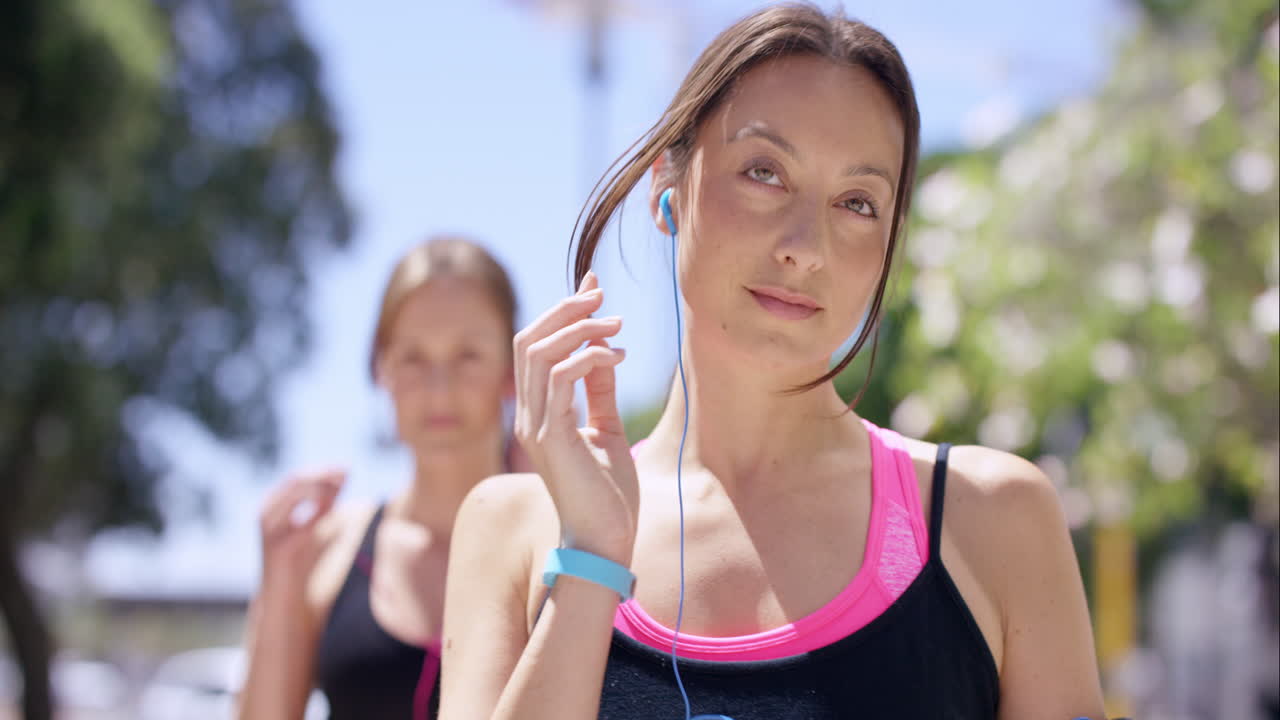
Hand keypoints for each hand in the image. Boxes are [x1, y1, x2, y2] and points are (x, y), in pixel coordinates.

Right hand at [257, 468, 344, 588]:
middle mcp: (266, 512)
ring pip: (295, 493)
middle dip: (324, 474)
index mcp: (273, 505)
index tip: (346, 468)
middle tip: (347, 473)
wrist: (284, 594)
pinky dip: (320, 509)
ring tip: (342, 486)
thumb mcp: (315, 523)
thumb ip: (325, 501)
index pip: (298, 478)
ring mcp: (270, 529)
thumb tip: (343, 474)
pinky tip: (334, 507)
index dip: (323, 471)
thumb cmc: (300, 558)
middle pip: (296, 480)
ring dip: (322, 487)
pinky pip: (303, 521)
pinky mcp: (281, 546)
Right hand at [513, 271, 637, 564]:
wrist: (605, 543)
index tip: (593, 289)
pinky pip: (561, 378)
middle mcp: (527, 416)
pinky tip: (618, 357)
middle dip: (564, 309)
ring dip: (579, 329)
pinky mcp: (551, 437)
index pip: (532, 347)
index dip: (559, 312)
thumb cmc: (608, 497)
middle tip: (601, 295)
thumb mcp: (607, 431)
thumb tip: (607, 350)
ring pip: (538, 352)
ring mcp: (534, 426)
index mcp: (537, 414)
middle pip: (526, 340)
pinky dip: (589, 358)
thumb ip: (600, 392)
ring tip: (616, 325)